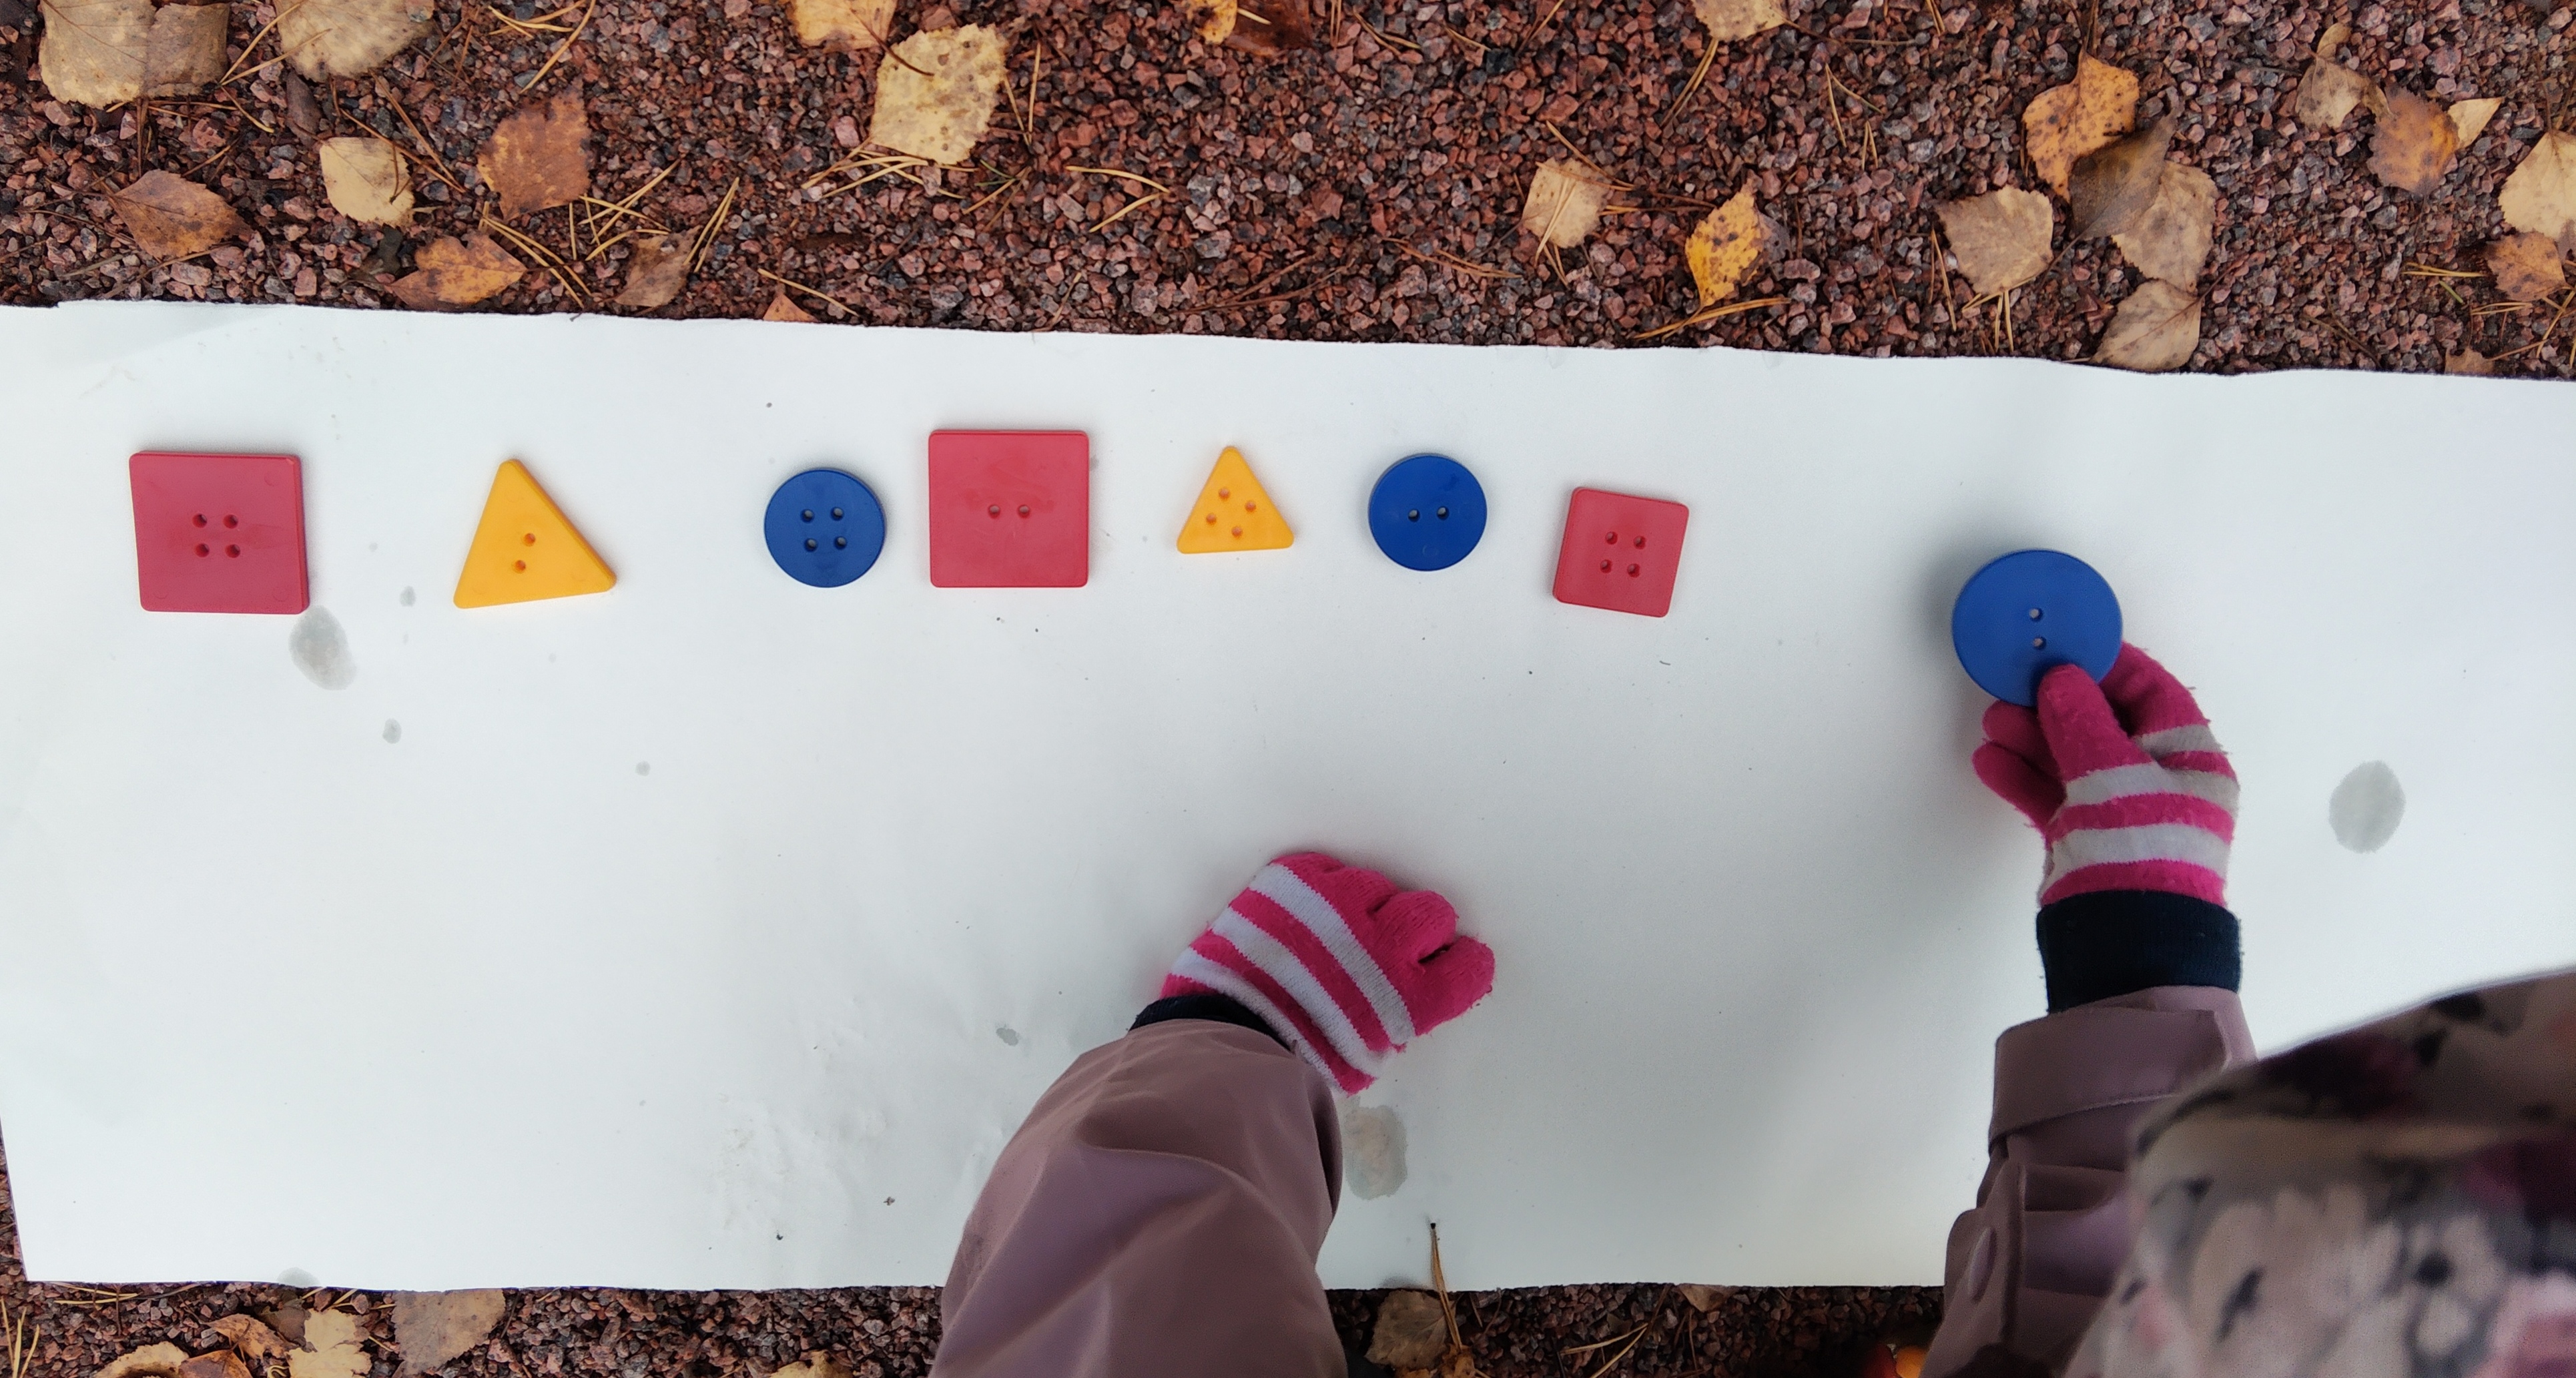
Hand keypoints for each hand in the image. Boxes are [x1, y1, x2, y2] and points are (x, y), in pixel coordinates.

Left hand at [1162, 852, 1495, 1093]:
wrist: (1220, 1030)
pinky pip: (1331, 870)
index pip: (1469, 966)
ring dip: (1368, 908)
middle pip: (1433, 912)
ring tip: (1336, 933)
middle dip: (1419, 930)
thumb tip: (1407, 998)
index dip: (1462, 963)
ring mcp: (1340, 904)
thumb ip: (1396, 1023)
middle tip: (1389, 947)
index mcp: (1408, 998)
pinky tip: (1308, 917)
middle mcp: (1384, 944)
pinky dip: (1324, 890)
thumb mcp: (1364, 1060)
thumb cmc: (1296, 1056)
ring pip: (1380, 885)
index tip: (1446, 964)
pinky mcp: (1299, 880)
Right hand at [1972, 645, 2237, 906]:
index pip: (2153, 692)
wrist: (2126, 938)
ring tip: (1993, 722)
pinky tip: (1990, 760)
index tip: (2066, 646)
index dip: (2110, 664)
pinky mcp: (2088, 839)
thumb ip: (2080, 717)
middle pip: (2103, 723)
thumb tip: (2060, 677)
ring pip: (2072, 759)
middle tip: (2015, 684)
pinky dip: (2023, 777)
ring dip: (2031, 738)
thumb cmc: (2140, 846)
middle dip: (2055, 703)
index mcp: (2190, 759)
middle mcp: (2161, 782)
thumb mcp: (2111, 769)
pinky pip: (2053, 795)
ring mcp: (2123, 812)